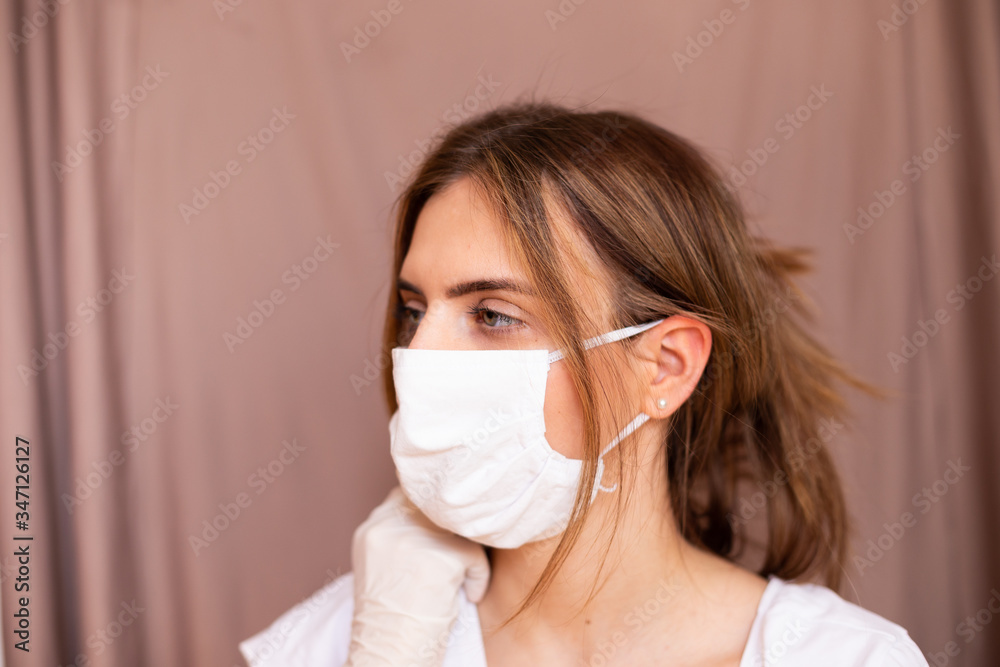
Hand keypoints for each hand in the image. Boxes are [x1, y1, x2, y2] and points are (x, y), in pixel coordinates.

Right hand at [344, 486, 490, 666]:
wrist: (388, 654)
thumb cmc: (392, 621)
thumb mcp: (382, 567)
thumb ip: (401, 535)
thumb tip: (439, 515)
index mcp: (371, 529)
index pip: (408, 494)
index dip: (430, 512)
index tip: (440, 535)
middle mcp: (388, 526)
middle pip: (435, 505)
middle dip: (451, 528)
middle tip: (454, 555)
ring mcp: (414, 539)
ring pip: (457, 527)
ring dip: (464, 552)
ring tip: (457, 579)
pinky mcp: (441, 556)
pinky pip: (475, 553)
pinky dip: (478, 577)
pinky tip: (467, 595)